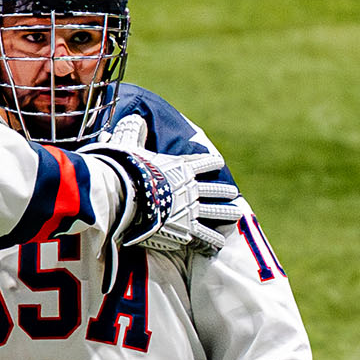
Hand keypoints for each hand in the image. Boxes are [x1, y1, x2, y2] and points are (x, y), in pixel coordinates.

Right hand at [83, 114, 242, 260]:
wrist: (125, 197)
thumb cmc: (124, 170)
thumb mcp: (128, 146)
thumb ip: (133, 132)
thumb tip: (133, 116)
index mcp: (180, 168)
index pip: (202, 163)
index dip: (211, 163)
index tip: (218, 163)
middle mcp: (190, 188)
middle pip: (213, 189)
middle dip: (223, 191)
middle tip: (231, 193)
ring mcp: (191, 209)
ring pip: (215, 211)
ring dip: (225, 212)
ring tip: (234, 214)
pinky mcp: (185, 230)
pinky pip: (204, 236)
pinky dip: (212, 239)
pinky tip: (219, 243)